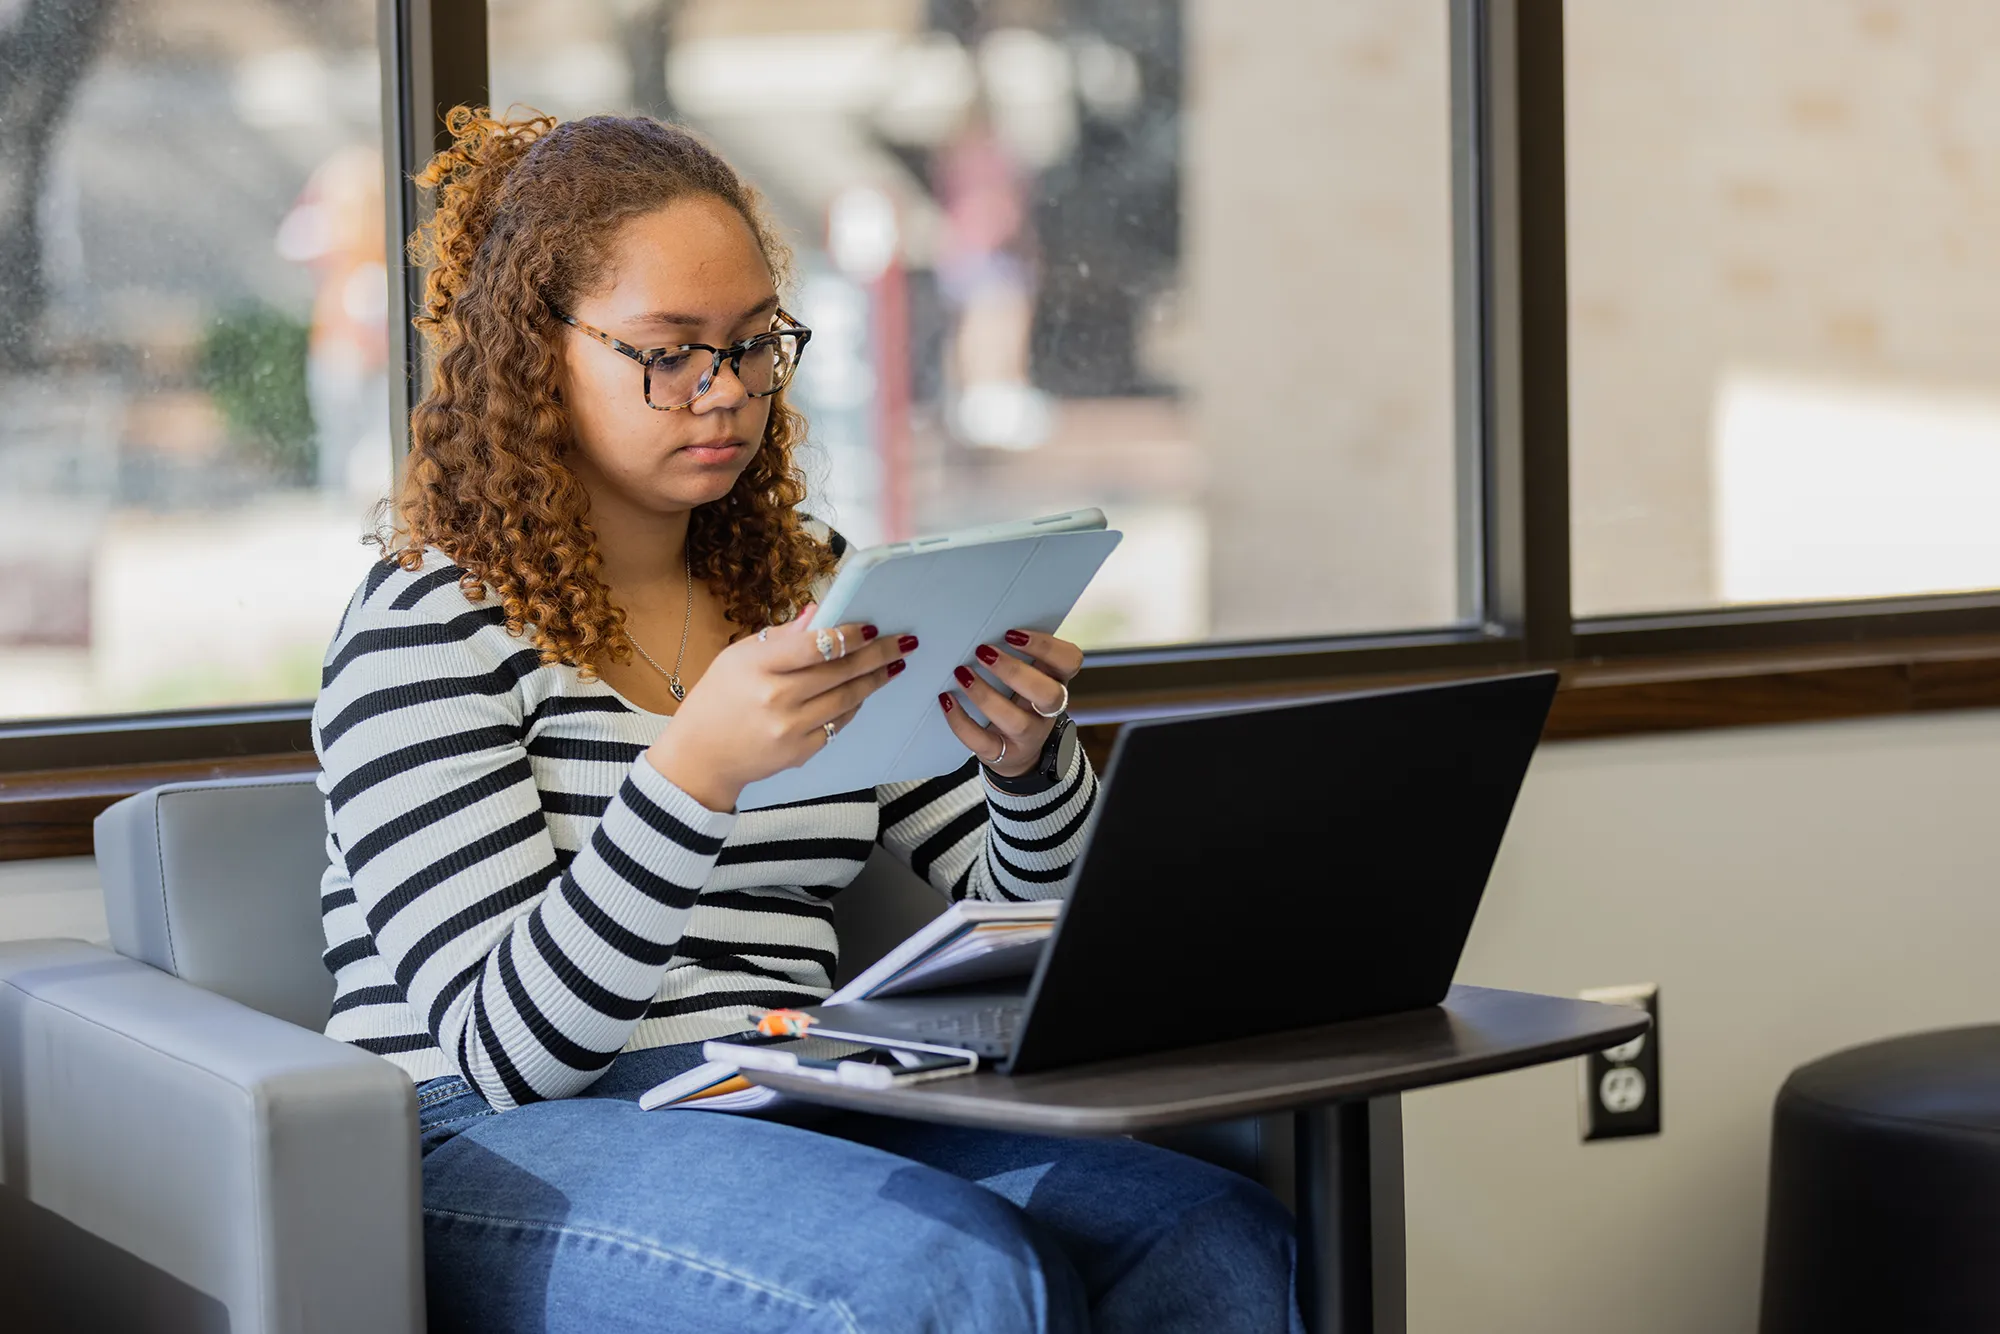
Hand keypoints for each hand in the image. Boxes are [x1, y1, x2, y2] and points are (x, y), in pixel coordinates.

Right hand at [646, 606, 914, 810]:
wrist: (700, 757)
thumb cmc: (718, 699)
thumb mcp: (737, 657)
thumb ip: (781, 637)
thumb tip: (818, 613)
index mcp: (758, 667)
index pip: (814, 646)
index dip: (848, 635)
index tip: (872, 627)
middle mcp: (777, 698)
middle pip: (839, 672)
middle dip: (877, 654)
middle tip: (903, 641)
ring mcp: (790, 729)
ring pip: (846, 699)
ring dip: (875, 680)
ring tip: (894, 664)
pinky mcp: (800, 752)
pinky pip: (838, 725)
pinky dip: (853, 706)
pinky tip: (864, 691)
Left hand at [939, 628, 1082, 779]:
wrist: (1019, 755)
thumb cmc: (1019, 703)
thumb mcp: (1027, 678)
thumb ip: (1016, 655)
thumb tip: (982, 623)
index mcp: (1056, 681)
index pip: (1069, 661)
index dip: (1046, 646)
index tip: (1012, 634)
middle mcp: (1047, 711)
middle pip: (1047, 694)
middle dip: (1014, 671)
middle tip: (983, 652)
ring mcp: (1028, 736)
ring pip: (1016, 721)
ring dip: (985, 695)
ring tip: (961, 674)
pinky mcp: (1003, 754)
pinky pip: (983, 742)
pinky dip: (961, 721)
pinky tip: (947, 700)